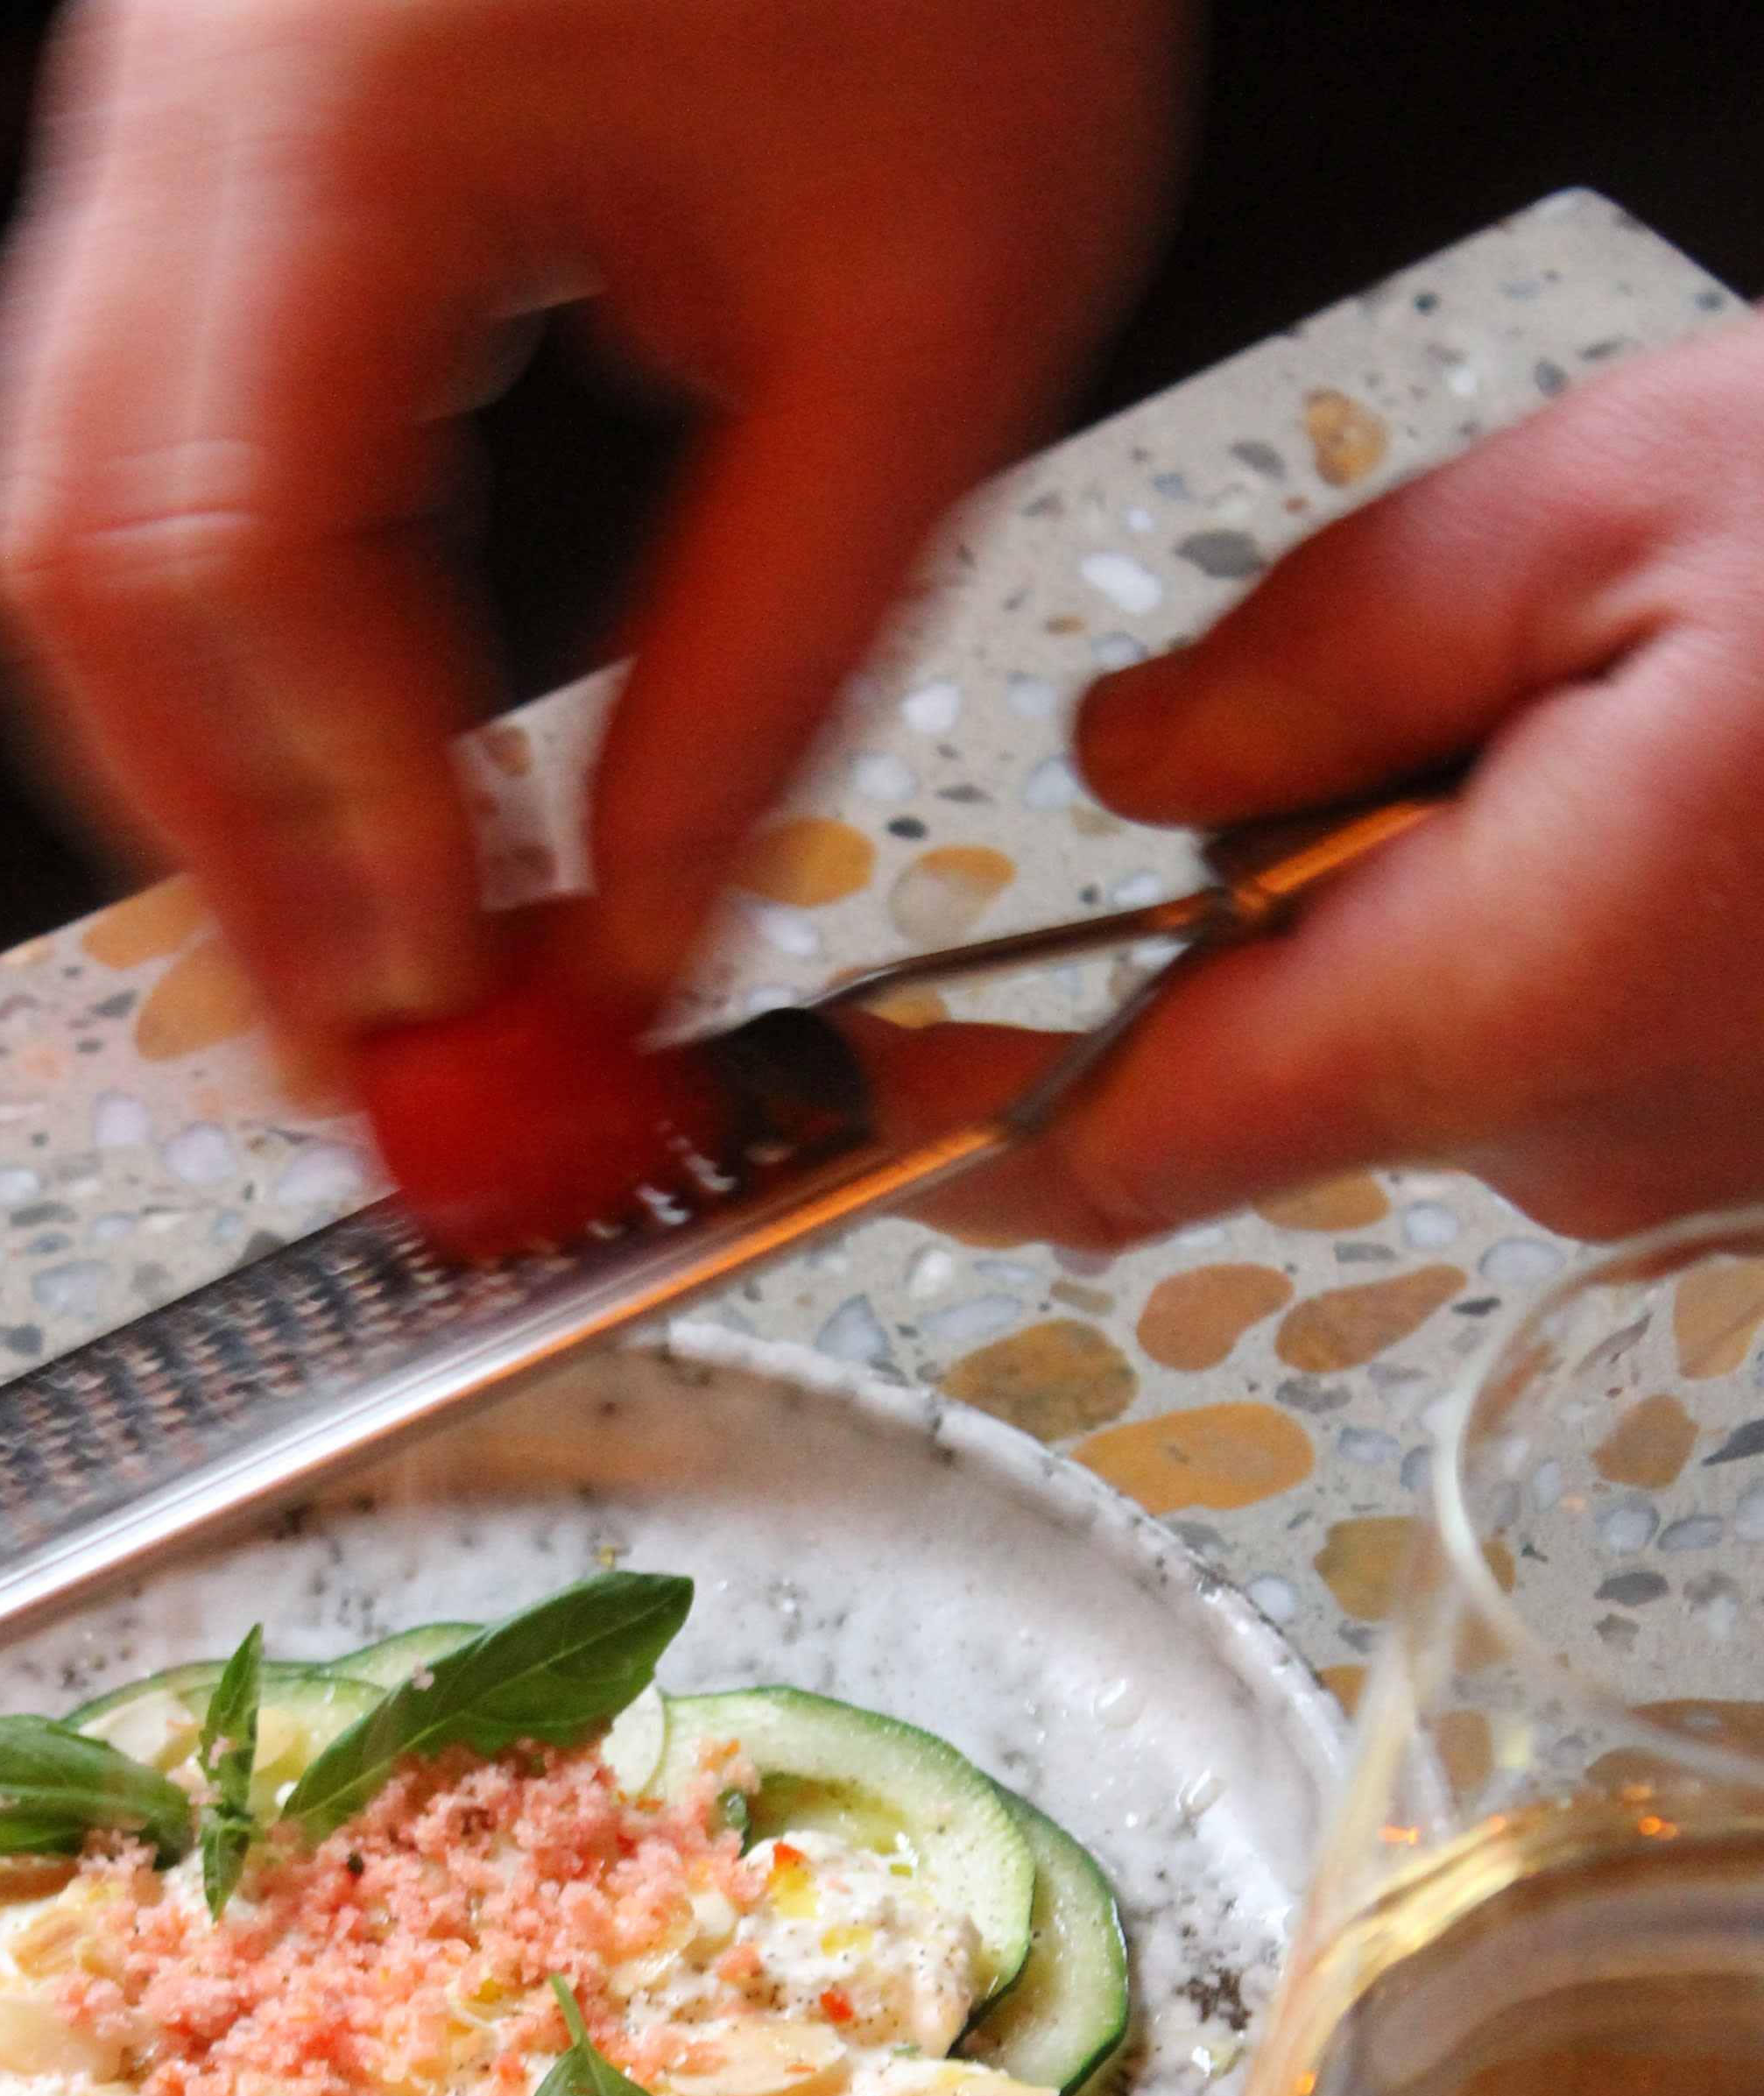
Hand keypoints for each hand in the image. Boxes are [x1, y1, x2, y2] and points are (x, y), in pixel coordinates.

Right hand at [0, 0, 1192, 1055]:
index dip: (345, 829)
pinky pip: (145, 428)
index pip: (243, 550)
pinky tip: (369, 762)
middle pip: (72, 559)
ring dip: (209, 769)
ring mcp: (169, 83)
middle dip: (224, 851)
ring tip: (375, 953)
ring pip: (66, 511)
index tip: (467, 1009)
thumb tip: (648, 937)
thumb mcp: (934, 310)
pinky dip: (240, 641)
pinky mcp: (217, 121)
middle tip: (375, 1055)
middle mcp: (192, 67)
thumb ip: (766, 661)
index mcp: (351, 78)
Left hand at [937, 313, 1763, 1246]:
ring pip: (1412, 1023)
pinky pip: (1542, 1025)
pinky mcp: (1724, 1132)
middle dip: (1284, 871)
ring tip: (1615, 706)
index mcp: (1508, 1001)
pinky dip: (1546, 897)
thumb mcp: (1622, 509)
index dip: (960, 1125)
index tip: (847, 1084)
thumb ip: (1325, 647)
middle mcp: (1575, 1135)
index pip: (1132, 1144)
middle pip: (1270, 1046)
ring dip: (1432, 867)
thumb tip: (1134, 758)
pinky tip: (1683, 773)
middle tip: (1466, 678)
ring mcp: (1665, 1158)